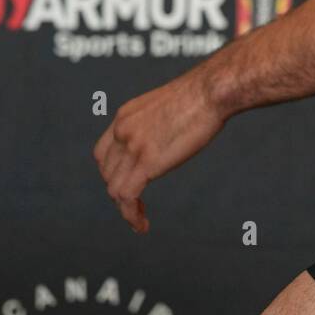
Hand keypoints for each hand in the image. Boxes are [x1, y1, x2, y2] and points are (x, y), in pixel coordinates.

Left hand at [93, 66, 226, 233]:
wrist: (211, 90)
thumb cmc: (203, 94)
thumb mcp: (169, 106)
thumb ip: (159, 123)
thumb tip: (170, 133)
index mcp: (126, 116)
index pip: (103, 152)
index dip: (112, 173)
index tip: (129, 184)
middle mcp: (122, 130)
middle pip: (108, 173)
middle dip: (120, 191)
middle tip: (138, 204)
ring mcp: (132, 146)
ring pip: (114, 189)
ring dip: (125, 208)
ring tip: (140, 220)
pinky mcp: (147, 161)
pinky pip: (127, 196)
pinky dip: (131, 215)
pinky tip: (142, 225)